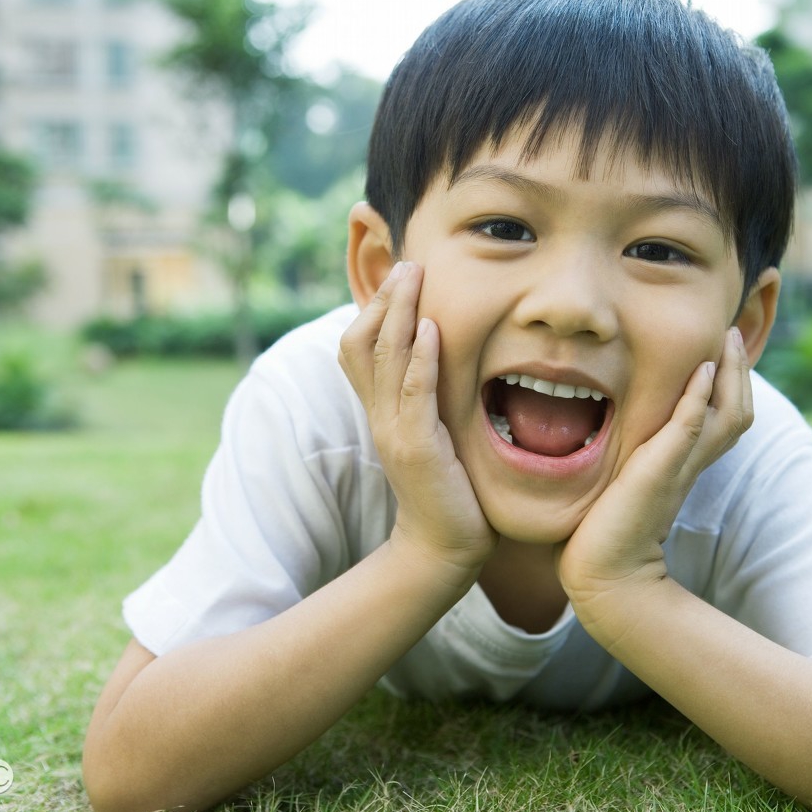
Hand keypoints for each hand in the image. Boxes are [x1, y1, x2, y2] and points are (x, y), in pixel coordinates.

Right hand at [338, 262, 497, 574]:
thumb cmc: (450, 489)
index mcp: (382, 409)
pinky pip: (414, 394)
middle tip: (408, 262)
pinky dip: (420, 358)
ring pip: (383, 359)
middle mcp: (380, 414)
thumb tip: (444, 355)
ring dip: (398, 313)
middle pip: (360, 342)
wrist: (444, 549)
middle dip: (382, 298)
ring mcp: (394, 431)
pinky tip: (431, 328)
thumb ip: (430, 397)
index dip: (376, 307)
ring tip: (413, 276)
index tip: (402, 273)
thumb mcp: (434, 432)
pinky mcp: (417, 449)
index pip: (361, 346)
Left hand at [557, 327, 752, 604]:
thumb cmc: (607, 533)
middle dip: (740, 370)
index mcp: (687, 466)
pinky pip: (688, 428)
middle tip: (732, 332)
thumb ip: (638, 460)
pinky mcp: (659, 471)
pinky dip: (698, 398)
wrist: (605, 575)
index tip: (722, 350)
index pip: (723, 418)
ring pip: (725, 416)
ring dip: (730, 375)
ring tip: (725, 340)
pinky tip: (702, 370)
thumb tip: (625, 436)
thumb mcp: (628, 483)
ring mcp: (679, 468)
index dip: (730, 384)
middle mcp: (692, 465)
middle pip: (737, 412)